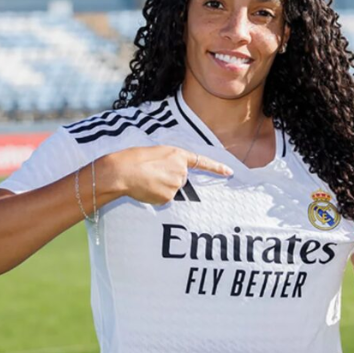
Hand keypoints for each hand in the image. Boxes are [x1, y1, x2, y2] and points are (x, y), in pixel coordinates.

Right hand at [100, 146, 232, 204]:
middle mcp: (181, 170)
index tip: (229, 172)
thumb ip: (170, 162)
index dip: (216, 168)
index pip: (202, 162)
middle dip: (169, 178)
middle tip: (152, 174)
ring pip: (172, 190)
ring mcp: (176, 185)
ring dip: (161, 187)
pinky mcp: (168, 197)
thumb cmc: (135, 159)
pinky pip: (165, 199)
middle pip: (181, 179)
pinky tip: (146, 188)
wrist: (124, 171)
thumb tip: (173, 178)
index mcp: (178, 155)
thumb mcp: (156, 153)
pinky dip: (156, 196)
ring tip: (146, 180)